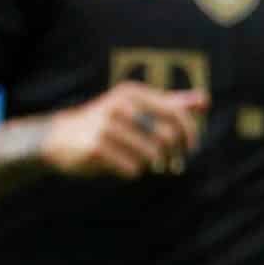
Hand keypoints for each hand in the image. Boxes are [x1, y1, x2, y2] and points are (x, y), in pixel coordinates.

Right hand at [40, 83, 206, 178]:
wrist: (58, 137)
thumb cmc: (106, 122)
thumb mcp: (136, 107)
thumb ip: (170, 103)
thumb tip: (205, 99)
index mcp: (133, 93)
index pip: (176, 112)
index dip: (190, 133)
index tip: (191, 148)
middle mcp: (120, 105)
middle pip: (167, 136)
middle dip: (173, 154)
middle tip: (170, 164)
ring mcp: (106, 126)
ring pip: (151, 155)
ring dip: (151, 164)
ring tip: (141, 162)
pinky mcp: (95, 148)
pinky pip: (132, 168)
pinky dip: (132, 171)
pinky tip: (120, 166)